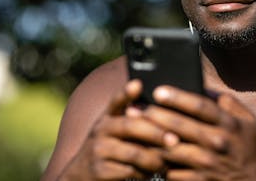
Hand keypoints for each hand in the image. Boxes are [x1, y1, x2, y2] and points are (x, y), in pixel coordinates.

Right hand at [59, 80, 176, 180]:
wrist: (81, 177)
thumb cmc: (110, 150)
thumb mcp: (116, 131)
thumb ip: (134, 119)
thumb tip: (158, 103)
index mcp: (108, 117)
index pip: (116, 101)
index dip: (126, 92)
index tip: (138, 84)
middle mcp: (100, 130)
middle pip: (131, 126)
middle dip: (156, 133)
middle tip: (174, 140)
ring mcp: (97, 150)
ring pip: (133, 153)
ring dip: (154, 158)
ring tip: (167, 161)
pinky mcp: (98, 171)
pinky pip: (129, 171)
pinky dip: (145, 173)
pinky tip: (153, 172)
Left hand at [143, 86, 255, 180]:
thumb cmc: (248, 146)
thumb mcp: (247, 119)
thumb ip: (227, 101)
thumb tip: (203, 87)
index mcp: (228, 124)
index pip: (201, 106)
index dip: (178, 97)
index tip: (159, 90)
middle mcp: (217, 143)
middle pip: (179, 126)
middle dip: (155, 115)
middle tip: (137, 108)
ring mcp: (206, 164)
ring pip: (170, 150)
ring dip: (150, 139)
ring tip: (133, 128)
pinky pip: (171, 171)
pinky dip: (157, 161)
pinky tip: (146, 152)